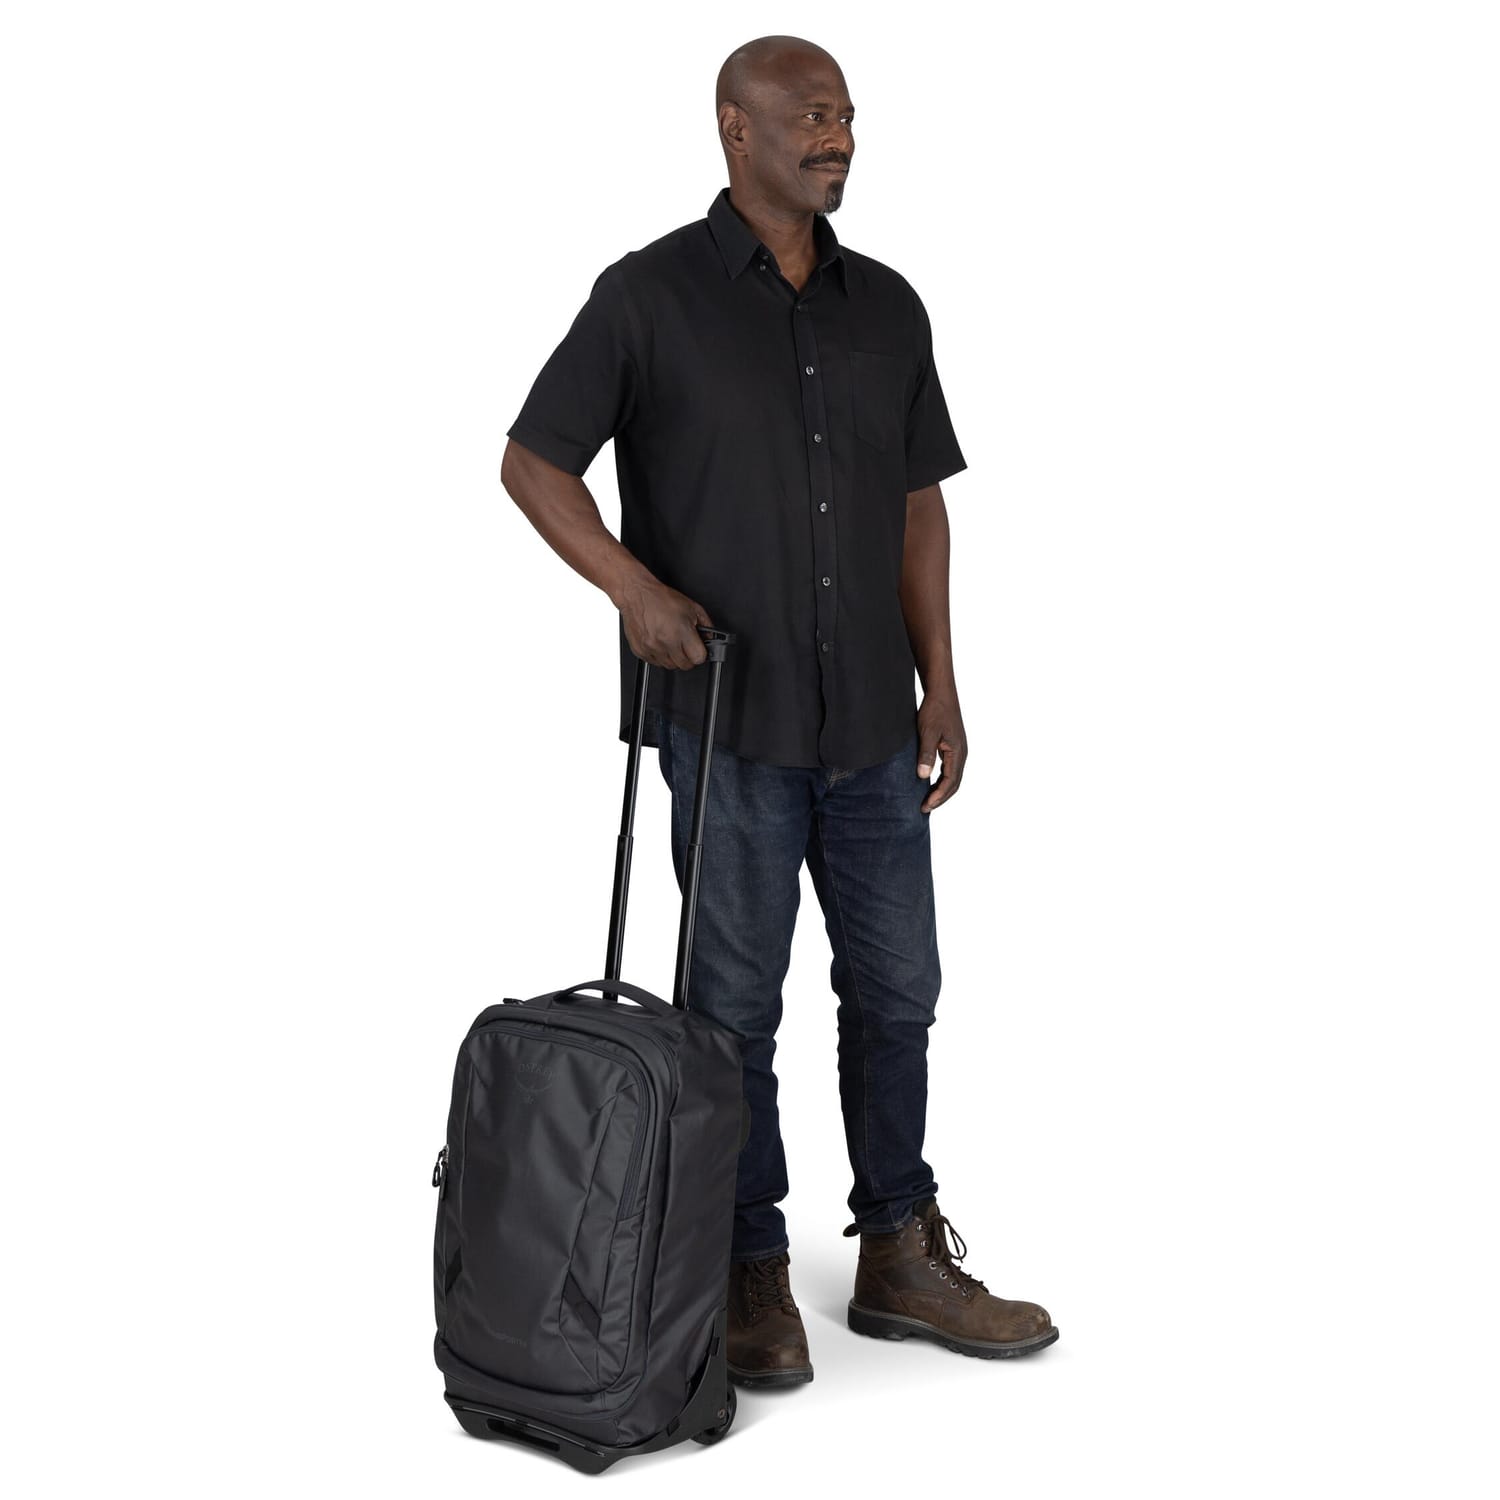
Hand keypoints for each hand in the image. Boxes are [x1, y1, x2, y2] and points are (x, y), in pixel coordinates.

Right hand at [615, 578, 713, 669]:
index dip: (700, 654)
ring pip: (670, 666)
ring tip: (671, 642)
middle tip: (685, 646)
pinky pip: (655, 663)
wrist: (637, 594)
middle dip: (688, 657)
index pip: (698, 658)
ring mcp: (652, 648)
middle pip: (685, 665)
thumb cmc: (662, 599)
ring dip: (674, 658)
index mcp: (681, 631)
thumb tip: (709, 638)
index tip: (698, 650)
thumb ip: (705, 625)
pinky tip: (660, 643)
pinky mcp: (641, 651)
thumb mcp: (692, 607)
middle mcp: (666, 641)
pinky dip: (659, 656)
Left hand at [916, 693, 965, 813]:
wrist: (941, 692)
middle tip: (924, 809)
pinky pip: (949, 769)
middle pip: (954, 784)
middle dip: (940, 798)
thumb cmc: (934, 710)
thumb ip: (926, 754)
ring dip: (941, 790)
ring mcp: (959, 750)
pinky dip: (941, 780)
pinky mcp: (953, 746)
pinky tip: (929, 783)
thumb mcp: (927, 732)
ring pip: (952, 778)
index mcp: (958, 752)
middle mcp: (962, 754)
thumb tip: (923, 776)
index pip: (950, 782)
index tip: (925, 806)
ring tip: (927, 800)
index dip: (938, 797)